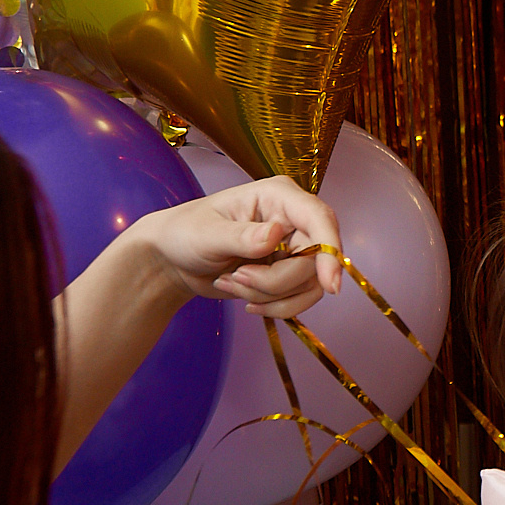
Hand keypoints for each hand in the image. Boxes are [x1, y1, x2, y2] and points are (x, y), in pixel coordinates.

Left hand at [126, 176, 344, 317]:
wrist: (174, 262)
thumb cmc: (185, 233)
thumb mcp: (208, 234)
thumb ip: (242, 236)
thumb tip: (276, 233)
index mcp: (278, 197)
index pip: (320, 219)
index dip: (330, 250)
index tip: (330, 284)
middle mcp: (293, 221)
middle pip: (315, 260)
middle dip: (277, 281)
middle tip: (239, 277)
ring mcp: (294, 249)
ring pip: (309, 284)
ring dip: (272, 296)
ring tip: (235, 283)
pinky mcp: (290, 274)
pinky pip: (301, 299)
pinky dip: (275, 307)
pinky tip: (247, 300)